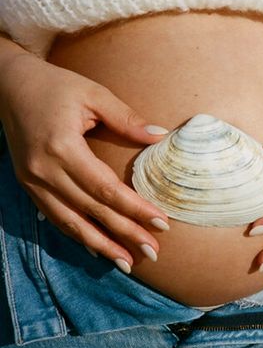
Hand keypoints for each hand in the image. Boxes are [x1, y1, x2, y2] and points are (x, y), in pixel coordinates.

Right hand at [0, 53, 169, 271]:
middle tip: (153, 252)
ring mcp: (33, 181)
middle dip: (125, 234)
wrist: (9, 85)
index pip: (106, 189)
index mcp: (62, 148)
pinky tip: (96, 248)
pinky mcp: (28, 185)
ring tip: (127, 262)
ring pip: (71, 222)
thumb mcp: (93, 93)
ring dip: (101, 245)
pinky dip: (77, 235)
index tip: (162, 224)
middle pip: (92, 211)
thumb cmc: (55, 86)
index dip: (135, 209)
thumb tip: (160, 135)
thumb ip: (126, 118)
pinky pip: (55, 217)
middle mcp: (44, 171)